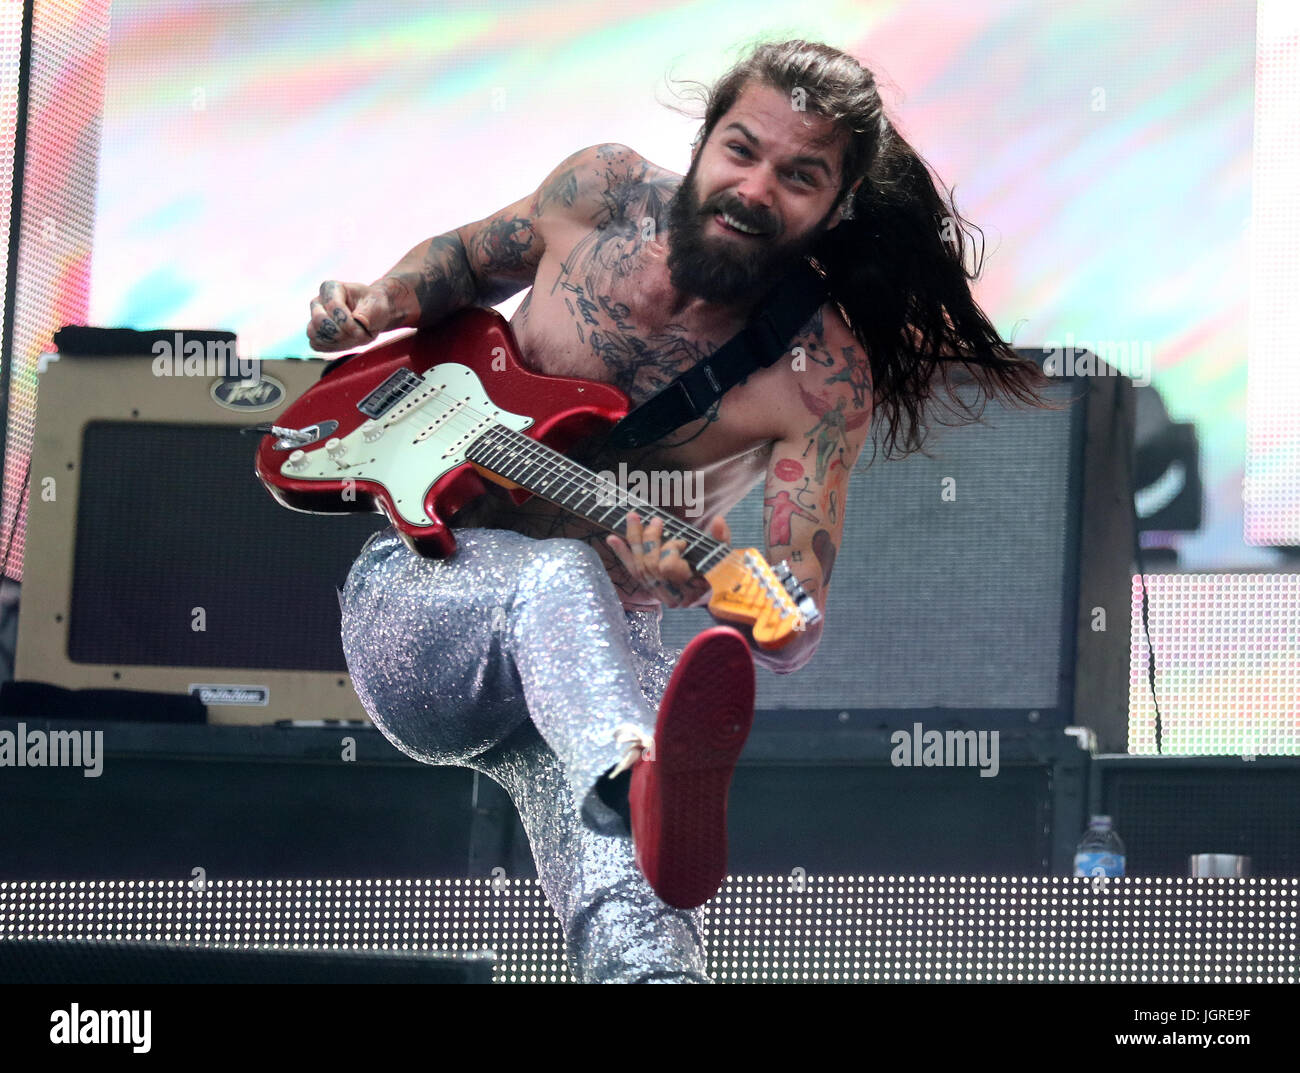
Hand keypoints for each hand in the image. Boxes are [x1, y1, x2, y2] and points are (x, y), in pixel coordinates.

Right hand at [307, 280, 393, 351]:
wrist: (373, 315)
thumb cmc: (373, 306)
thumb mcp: (376, 306)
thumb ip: (366, 314)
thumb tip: (356, 320)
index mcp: (331, 288)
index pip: (333, 306)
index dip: (348, 322)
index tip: (363, 330)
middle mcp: (318, 301)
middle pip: (319, 320)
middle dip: (340, 333)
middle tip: (357, 335)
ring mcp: (314, 317)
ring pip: (314, 334)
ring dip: (336, 341)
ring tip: (353, 338)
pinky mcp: (316, 333)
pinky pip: (316, 344)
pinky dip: (332, 347)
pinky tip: (346, 342)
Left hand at [605, 511, 730, 608]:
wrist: (714, 592)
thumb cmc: (721, 571)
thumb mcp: (725, 554)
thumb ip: (722, 538)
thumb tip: (718, 522)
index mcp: (692, 590)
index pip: (667, 567)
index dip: (671, 550)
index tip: (683, 541)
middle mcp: (673, 596)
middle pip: (650, 565)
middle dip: (650, 539)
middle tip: (656, 520)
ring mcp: (659, 594)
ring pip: (639, 567)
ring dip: (634, 540)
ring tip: (632, 517)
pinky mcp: (650, 589)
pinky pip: (633, 572)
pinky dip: (623, 554)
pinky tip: (612, 538)